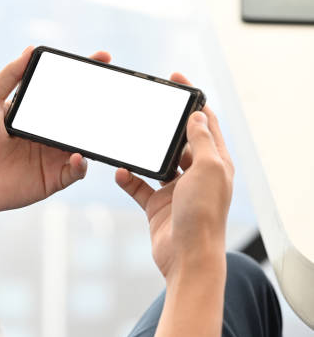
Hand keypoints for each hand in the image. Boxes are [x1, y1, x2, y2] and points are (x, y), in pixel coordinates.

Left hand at [0, 47, 111, 222]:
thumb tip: (31, 48)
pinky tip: (76, 155)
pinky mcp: (54, 178)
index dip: (84, 75)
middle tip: (111, 89)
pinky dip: (81, 163)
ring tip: (101, 122)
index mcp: (37, 114)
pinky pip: (77, 169)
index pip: (65, 91)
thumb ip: (9, 75)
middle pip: (81, 115)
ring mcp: (54, 156)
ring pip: (84, 142)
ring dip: (95, 133)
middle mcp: (49, 133)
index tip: (102, 58)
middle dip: (100, 102)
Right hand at [115, 73, 233, 280]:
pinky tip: (120, 172)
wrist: (186, 257)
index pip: (206, 122)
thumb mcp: (208, 169)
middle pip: (179, 140)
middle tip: (146, 106)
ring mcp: (176, 190)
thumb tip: (197, 115)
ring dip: (142, 152)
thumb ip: (200, 140)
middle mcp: (197, 174)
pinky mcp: (157, 205)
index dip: (193, 98)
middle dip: (163, 124)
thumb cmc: (202, 215)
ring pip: (156, 162)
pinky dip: (129, 179)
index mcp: (215, 162)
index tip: (176, 79)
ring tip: (127, 139)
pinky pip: (139, 186)